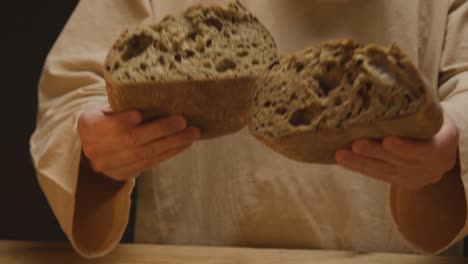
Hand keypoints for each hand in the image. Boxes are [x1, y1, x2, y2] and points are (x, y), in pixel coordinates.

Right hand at [78, 105, 199, 181]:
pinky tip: (183, 144)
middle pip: (132, 140)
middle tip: (183, 122)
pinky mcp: (122, 175)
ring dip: (172, 144)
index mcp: (89, 124)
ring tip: (192, 134)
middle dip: (161, 130)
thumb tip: (157, 93)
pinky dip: (169, 153)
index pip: (107, 123)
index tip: (138, 114)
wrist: (90, 144)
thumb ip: (124, 103)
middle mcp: (96, 148)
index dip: (124, 121)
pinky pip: (150, 164)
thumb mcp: (106, 106)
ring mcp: (109, 165)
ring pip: (145, 155)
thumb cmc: (105, 117)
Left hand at [335, 114, 458, 189]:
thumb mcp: (429, 110)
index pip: (427, 149)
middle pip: (401, 162)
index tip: (387, 141)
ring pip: (385, 172)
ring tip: (341, 154)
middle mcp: (433, 166)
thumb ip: (415, 104)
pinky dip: (360, 167)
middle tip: (355, 145)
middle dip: (375, 154)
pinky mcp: (401, 182)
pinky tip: (343, 160)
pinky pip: (378, 176)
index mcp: (445, 144)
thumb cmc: (428, 117)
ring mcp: (417, 177)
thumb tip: (395, 76)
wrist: (437, 137)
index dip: (406, 147)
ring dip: (361, 163)